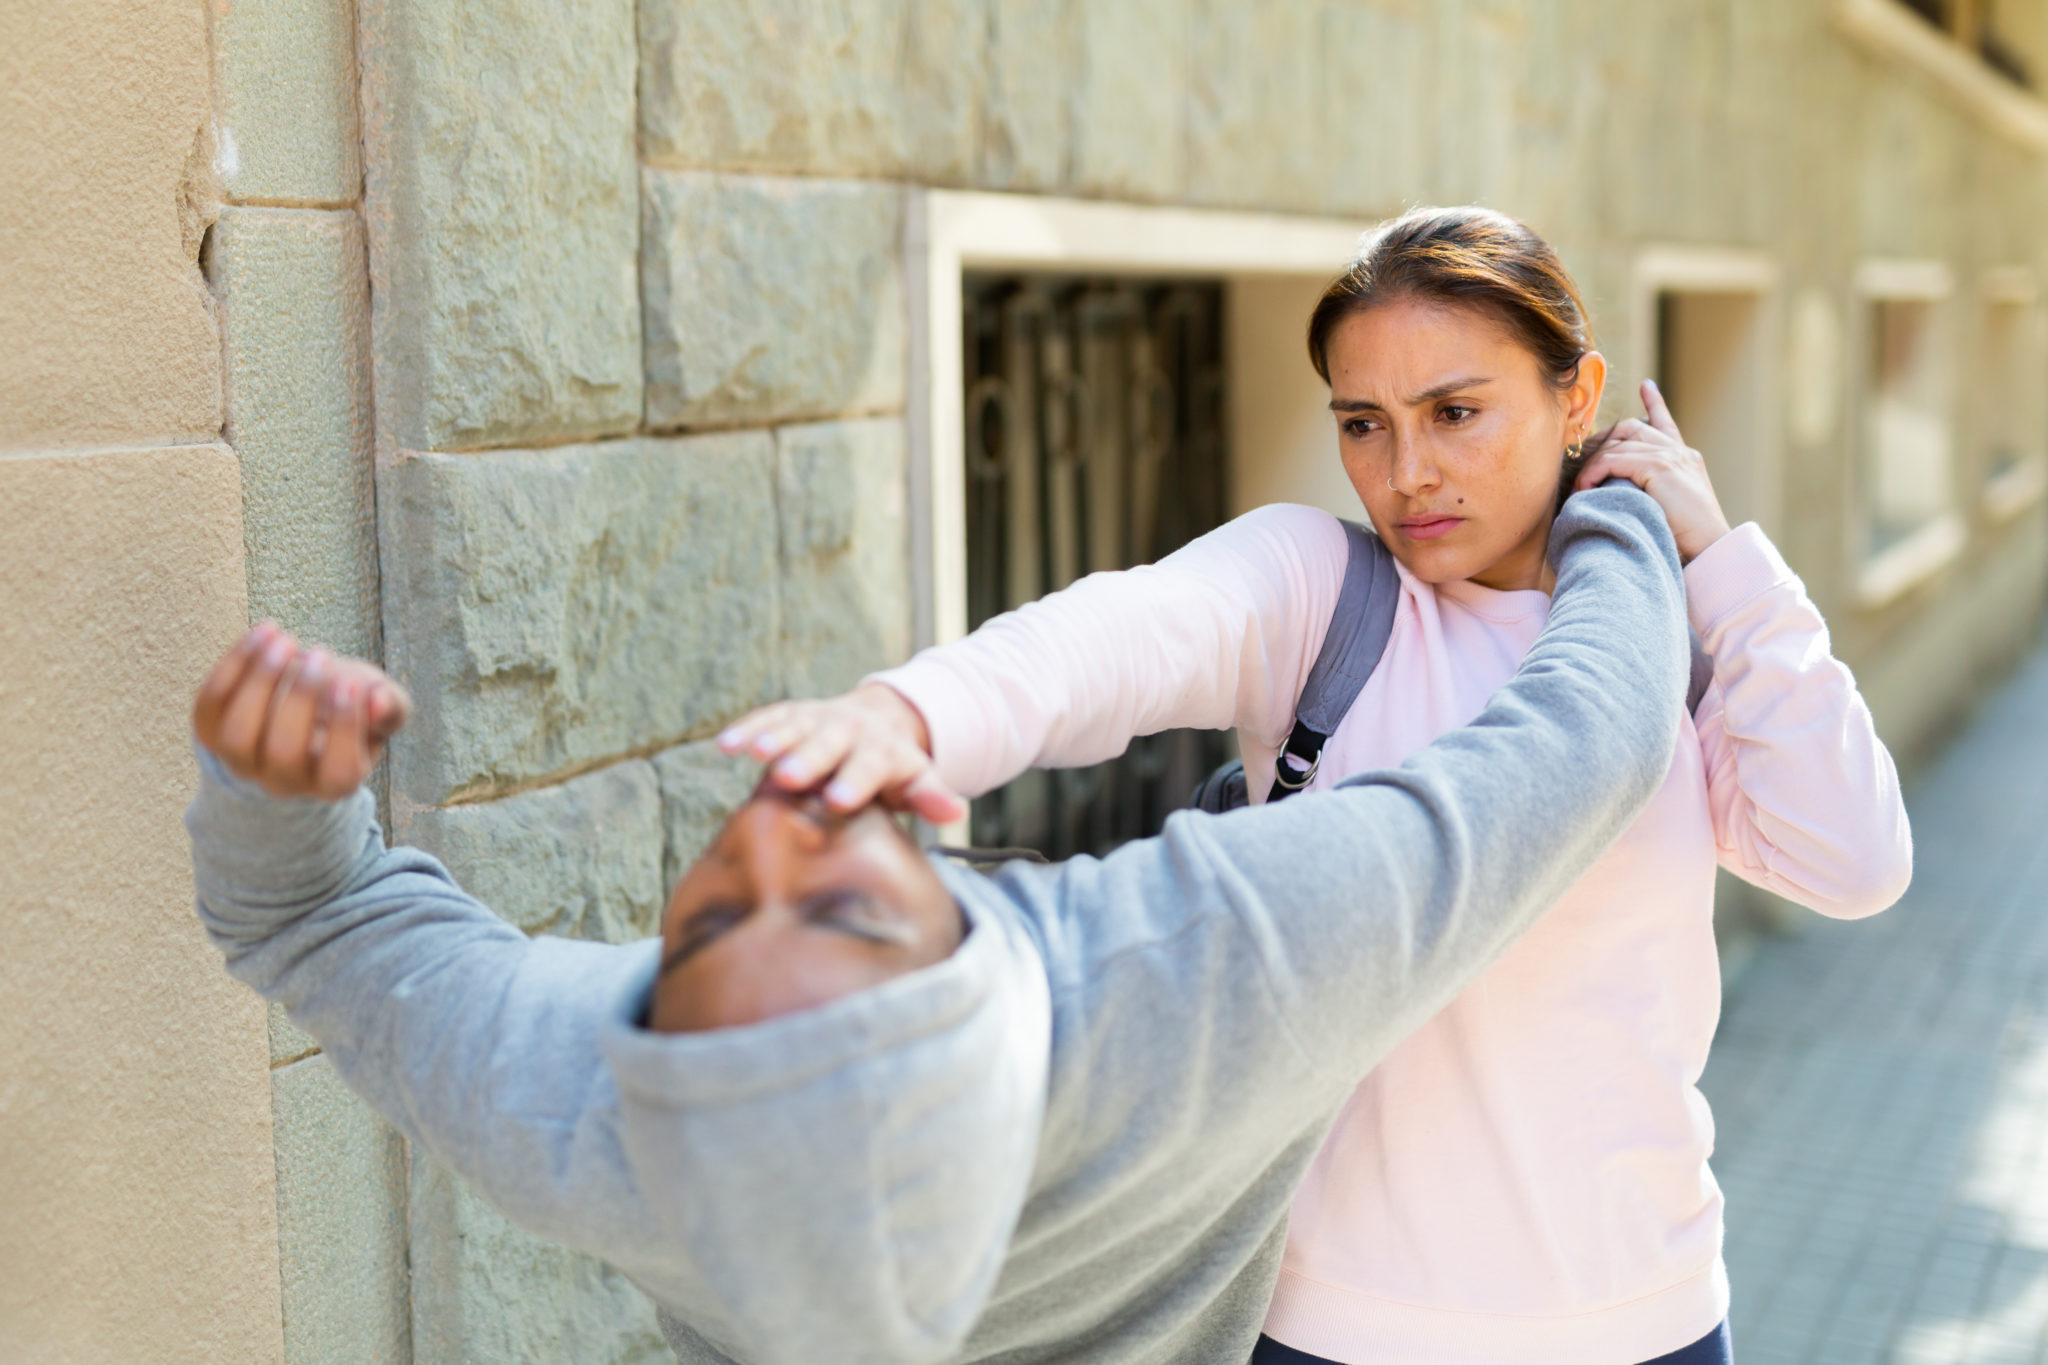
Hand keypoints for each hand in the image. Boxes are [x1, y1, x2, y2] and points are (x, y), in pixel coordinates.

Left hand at [192, 622, 411, 799]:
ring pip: (237, 736)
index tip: (350, 682)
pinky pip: (210, 704)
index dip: (343, 728)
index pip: (338, 772)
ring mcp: (241, 762)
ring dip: (260, 682)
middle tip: (321, 653)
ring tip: (285, 640)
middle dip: (301, 699)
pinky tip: (265, 631)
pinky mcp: (211, 733)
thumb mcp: (381, 709)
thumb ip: (391, 707)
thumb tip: (377, 701)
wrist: (301, 715)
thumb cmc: (348, 710)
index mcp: (332, 783)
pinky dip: (234, 665)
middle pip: (283, 754)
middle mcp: (283, 782)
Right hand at [717, 683, 966, 823]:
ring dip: (774, 737)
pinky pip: (768, 718)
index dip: (855, 782)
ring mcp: (817, 719)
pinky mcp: (791, 715)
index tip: (838, 801)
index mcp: (881, 751)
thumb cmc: (894, 769)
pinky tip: (725, 745)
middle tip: (788, 777)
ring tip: (752, 752)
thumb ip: (931, 796)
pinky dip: (748, 729)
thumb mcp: (917, 781)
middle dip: (808, 758)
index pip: (869, 766)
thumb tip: (956, 813)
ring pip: (795, 726)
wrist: (877, 721)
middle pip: (827, 744)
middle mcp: (848, 730)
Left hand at [1575, 379, 1732, 563]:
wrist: (1709, 550)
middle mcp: (1679, 451)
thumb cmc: (1685, 540)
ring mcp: (1670, 456)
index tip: (1646, 386)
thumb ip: (1650, 489)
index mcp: (1685, 458)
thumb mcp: (1669, 507)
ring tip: (1578, 485)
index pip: (1665, 423)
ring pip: (1617, 445)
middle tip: (1580, 457)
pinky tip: (1584, 488)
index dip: (1655, 404)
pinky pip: (1613, 460)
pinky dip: (1594, 472)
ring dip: (1592, 465)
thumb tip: (1616, 488)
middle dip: (1602, 439)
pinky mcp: (1659, 466)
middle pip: (1631, 428)